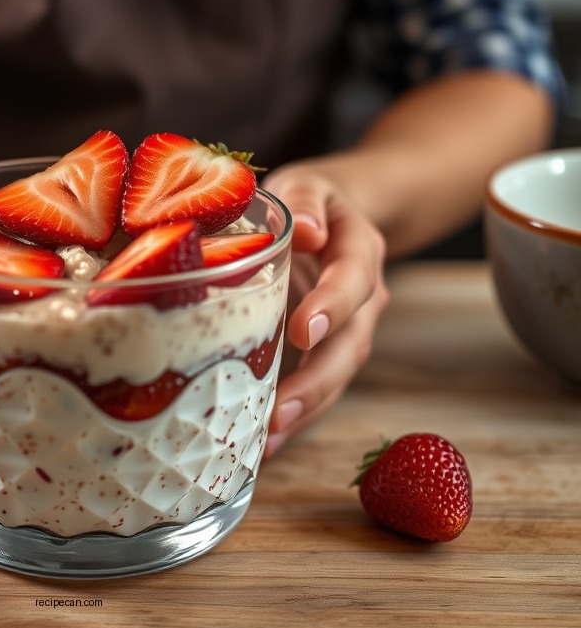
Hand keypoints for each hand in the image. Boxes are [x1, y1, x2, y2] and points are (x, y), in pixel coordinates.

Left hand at [259, 165, 389, 457]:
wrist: (332, 215)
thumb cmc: (308, 199)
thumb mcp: (306, 183)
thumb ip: (305, 198)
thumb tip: (305, 228)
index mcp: (359, 250)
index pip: (352, 280)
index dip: (331, 305)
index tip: (304, 329)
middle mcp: (363, 296)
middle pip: (351, 344)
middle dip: (317, 381)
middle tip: (280, 412)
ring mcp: (349, 328)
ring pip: (338, 375)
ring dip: (306, 410)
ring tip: (266, 441)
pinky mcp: (327, 350)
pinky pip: (318, 385)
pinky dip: (295, 416)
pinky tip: (264, 444)